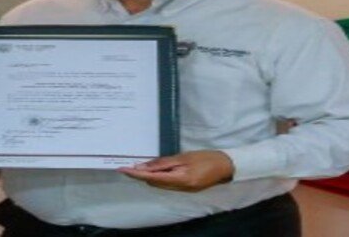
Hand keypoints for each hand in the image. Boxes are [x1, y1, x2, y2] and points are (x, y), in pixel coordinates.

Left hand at [118, 150, 233, 191]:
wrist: (226, 166)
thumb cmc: (206, 158)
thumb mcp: (183, 157)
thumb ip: (163, 163)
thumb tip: (143, 167)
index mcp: (180, 179)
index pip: (152, 178)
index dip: (136, 174)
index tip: (122, 170)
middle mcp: (180, 188)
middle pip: (154, 184)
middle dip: (140, 176)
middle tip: (128, 166)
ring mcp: (184, 190)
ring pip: (160, 185)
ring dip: (149, 177)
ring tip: (138, 167)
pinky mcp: (187, 188)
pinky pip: (168, 185)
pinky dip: (159, 178)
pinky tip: (155, 171)